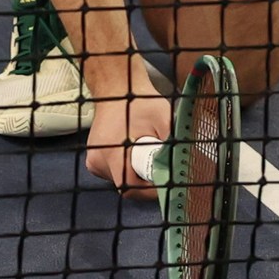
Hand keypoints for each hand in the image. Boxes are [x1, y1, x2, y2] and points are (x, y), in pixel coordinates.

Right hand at [86, 81, 173, 201]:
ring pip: (122, 180)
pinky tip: (136, 153)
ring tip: (148, 153)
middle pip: (127, 185)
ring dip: (138, 174)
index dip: (151, 189)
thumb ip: (172, 141)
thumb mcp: (164, 118)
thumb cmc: (141, 102)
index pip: (130, 186)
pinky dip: (129, 168)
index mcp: (112, 152)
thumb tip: (183, 162)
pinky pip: (116, 173)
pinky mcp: (96, 160)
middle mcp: (98, 160)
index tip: (167, 181)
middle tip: (163, 165)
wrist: (118, 89)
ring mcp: (94, 161)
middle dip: (148, 180)